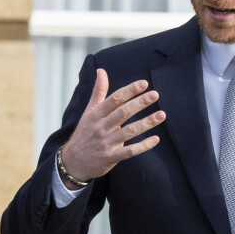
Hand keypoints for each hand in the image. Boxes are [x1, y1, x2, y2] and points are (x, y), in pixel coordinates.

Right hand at [60, 69, 165, 187]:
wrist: (72, 162)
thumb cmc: (85, 133)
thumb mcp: (89, 112)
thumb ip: (98, 92)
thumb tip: (101, 70)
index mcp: (96, 114)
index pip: (114, 99)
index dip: (129, 91)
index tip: (144, 84)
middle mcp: (100, 127)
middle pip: (123, 113)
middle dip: (140, 103)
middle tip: (155, 94)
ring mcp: (105, 143)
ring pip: (129, 131)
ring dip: (147, 123)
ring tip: (162, 114)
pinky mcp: (110, 157)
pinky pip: (129, 151)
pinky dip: (143, 146)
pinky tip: (156, 139)